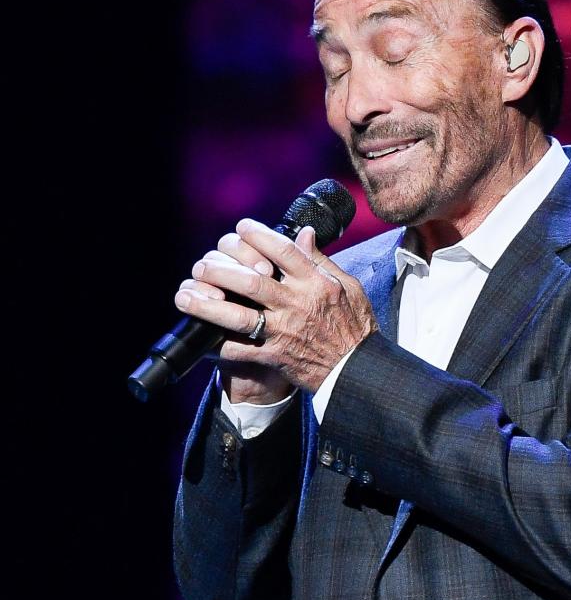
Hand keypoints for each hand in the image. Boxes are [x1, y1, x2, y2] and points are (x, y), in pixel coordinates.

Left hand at [175, 220, 378, 401]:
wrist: (357, 371)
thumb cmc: (355, 327)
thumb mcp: (348, 287)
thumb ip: (322, 261)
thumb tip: (305, 233)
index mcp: (316, 284)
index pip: (282, 250)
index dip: (258, 236)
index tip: (240, 228)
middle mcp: (297, 305)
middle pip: (252, 281)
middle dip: (222, 270)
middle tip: (202, 265)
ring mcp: (285, 332)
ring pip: (240, 316)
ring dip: (208, 305)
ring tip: (184, 296)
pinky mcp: (276, 356)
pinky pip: (242, 350)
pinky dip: (220, 343)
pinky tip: (204, 335)